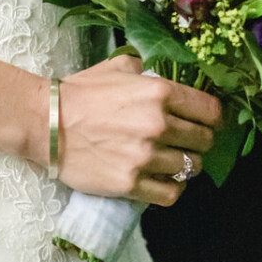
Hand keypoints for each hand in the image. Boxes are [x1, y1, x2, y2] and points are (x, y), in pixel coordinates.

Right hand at [56, 56, 221, 205]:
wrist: (47, 123)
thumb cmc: (81, 92)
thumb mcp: (118, 68)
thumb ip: (146, 69)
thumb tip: (163, 71)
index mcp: (159, 92)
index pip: (209, 110)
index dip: (214, 117)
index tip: (209, 122)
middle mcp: (158, 124)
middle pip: (203, 140)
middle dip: (200, 141)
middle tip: (190, 142)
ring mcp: (145, 156)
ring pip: (190, 168)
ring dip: (187, 166)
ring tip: (176, 161)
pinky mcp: (131, 184)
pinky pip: (170, 193)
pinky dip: (173, 189)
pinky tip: (164, 181)